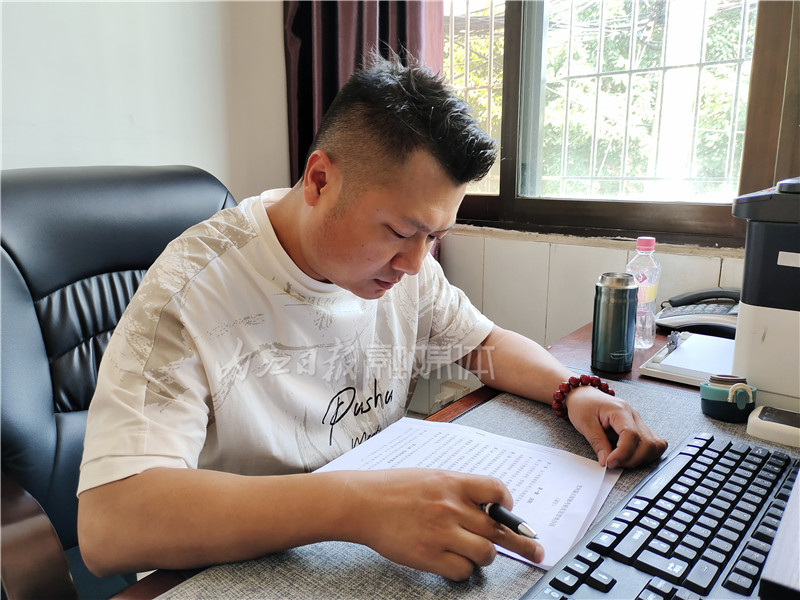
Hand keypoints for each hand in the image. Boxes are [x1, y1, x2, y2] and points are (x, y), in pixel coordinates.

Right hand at [343, 468, 544, 580]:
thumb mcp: (431, 477)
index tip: (511, 514)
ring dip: (484, 557)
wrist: (362, 503)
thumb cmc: (393, 488)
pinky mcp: (430, 556)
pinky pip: (463, 571)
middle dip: (521, 543)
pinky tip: (453, 563)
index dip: (508, 506)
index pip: (497, 491)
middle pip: (499, 530)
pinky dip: (463, 571)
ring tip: (473, 553)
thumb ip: (459, 490)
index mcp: (452, 483)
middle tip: (535, 551)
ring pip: (486, 554)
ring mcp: (441, 533)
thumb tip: (488, 506)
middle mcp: (451, 507)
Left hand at [564, 385, 667, 468]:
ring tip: (621, 460)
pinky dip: (646, 454)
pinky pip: (653, 443)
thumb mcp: (584, 424)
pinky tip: (630, 455)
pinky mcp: (640, 428)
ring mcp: (639, 421)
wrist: (584, 395)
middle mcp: (634, 415)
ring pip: (654, 445)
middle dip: (632, 459)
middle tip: (613, 463)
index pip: (631, 435)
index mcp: (620, 410)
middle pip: (647, 442)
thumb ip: (598, 443)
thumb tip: (606, 462)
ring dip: (640, 458)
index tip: (610, 462)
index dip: (622, 453)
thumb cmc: (583, 405)